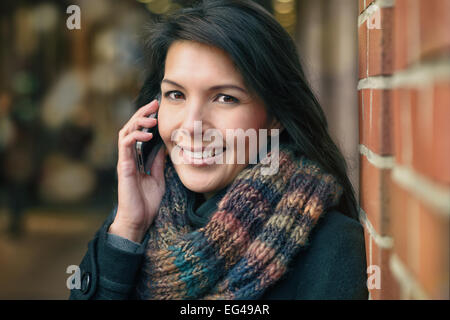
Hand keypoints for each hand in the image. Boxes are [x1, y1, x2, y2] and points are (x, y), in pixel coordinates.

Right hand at [109, 99, 165, 242]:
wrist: (138, 221)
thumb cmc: (146, 203)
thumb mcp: (158, 178)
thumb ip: (158, 162)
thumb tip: (164, 147)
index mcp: (136, 159)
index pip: (138, 133)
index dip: (146, 119)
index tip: (157, 108)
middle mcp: (128, 158)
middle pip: (130, 128)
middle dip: (141, 114)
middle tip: (154, 104)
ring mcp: (124, 162)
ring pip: (125, 133)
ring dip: (138, 122)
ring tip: (152, 118)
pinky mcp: (123, 168)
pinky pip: (125, 146)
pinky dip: (135, 136)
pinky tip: (147, 134)